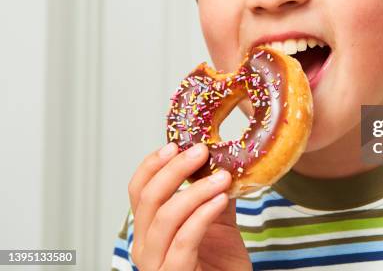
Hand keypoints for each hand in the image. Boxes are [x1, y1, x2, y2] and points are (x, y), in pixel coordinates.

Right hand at [128, 143, 251, 269]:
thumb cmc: (222, 265)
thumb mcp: (219, 220)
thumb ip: (215, 193)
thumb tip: (223, 159)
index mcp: (150, 229)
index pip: (138, 190)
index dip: (152, 165)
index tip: (175, 144)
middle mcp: (145, 247)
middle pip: (148, 199)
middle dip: (175, 170)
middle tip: (201, 151)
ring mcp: (156, 264)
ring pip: (166, 217)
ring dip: (195, 191)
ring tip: (222, 176)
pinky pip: (184, 240)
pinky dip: (203, 215)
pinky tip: (221, 199)